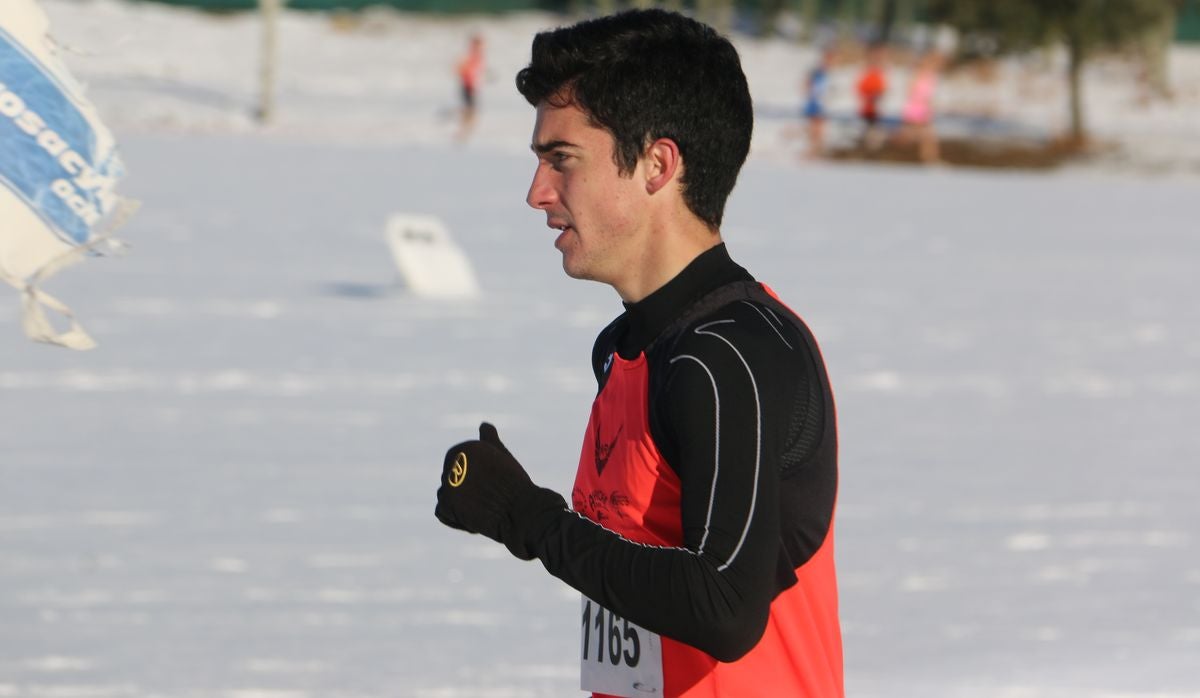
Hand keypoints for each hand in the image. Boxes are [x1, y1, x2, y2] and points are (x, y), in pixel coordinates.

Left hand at [435, 423, 536, 546]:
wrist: (521, 508)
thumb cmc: (514, 482)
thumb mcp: (501, 455)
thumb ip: (488, 440)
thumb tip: (484, 425)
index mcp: (462, 448)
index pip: (459, 467)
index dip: (476, 479)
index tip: (492, 484)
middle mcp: (451, 462)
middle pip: (453, 482)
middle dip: (469, 493)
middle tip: (491, 496)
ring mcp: (447, 483)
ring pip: (446, 497)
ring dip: (460, 506)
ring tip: (483, 507)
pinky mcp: (446, 504)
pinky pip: (442, 512)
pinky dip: (455, 519)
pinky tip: (475, 518)